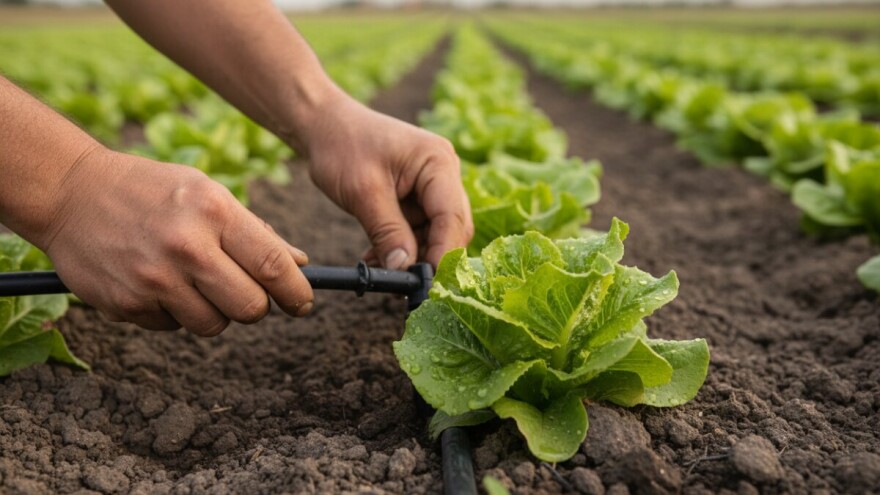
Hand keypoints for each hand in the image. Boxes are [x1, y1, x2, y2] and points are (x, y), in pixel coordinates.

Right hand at [37, 146, 313, 335]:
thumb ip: (255, 232)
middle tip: (245, 293)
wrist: (70, 191)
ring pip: (214, 325)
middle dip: (256, 307)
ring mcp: (154, 278)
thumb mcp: (208, 193)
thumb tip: (299, 265)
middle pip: (250, 308)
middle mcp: (186, 246)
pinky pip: (173, 328)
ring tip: (194, 282)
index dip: (296, 292)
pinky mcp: (126, 303)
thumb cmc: (152, 190)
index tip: (301, 302)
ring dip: (214, 313)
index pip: (273, 266)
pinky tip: (158, 283)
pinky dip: (174, 313)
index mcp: (214, 211)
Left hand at [298, 94, 473, 268]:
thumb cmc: (342, 146)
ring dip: (412, 258)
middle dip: (431, 259)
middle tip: (407, 289)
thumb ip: (387, 231)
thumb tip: (405, 270)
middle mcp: (444, 174)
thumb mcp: (362, 192)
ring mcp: (433, 187)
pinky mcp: (419, 198)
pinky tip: (376, 260)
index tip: (425, 285)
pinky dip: (401, 249)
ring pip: (436, 235)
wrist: (325, 125)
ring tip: (381, 272)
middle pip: (452, 228)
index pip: (452, 217)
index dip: (443, 255)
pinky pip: (418, 232)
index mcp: (438, 163)